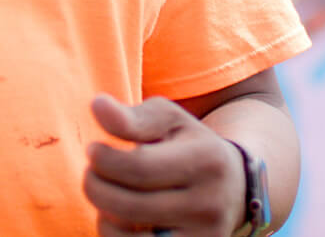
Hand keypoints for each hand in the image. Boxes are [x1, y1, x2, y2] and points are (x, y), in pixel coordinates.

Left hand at [83, 94, 243, 236]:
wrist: (234, 187)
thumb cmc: (188, 146)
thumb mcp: (168, 122)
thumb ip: (132, 117)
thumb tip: (97, 105)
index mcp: (205, 161)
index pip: (139, 167)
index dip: (103, 160)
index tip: (93, 150)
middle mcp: (209, 204)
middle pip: (128, 206)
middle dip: (95, 188)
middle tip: (90, 174)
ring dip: (104, 216)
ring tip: (106, 195)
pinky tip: (119, 219)